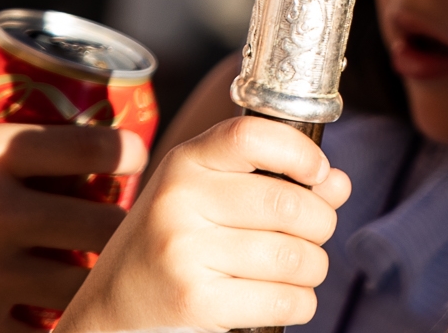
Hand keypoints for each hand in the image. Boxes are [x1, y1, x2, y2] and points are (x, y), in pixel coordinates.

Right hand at [0, 105, 142, 332]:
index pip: (89, 146)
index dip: (124, 148)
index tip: (130, 153)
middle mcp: (0, 215)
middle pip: (107, 221)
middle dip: (127, 223)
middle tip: (127, 224)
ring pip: (86, 281)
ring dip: (100, 278)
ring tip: (101, 275)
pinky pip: (42, 331)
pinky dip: (58, 325)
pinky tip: (59, 317)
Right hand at [55, 117, 348, 332]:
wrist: (110, 313)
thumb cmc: (170, 249)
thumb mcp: (206, 201)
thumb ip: (271, 183)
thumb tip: (337, 183)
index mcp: (184, 164)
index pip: (252, 135)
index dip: (300, 152)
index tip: (319, 174)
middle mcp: (180, 201)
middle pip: (290, 205)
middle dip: (321, 226)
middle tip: (311, 238)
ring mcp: (185, 252)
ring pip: (296, 258)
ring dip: (312, 271)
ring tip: (295, 273)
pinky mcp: (196, 301)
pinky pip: (286, 300)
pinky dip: (299, 304)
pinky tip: (280, 300)